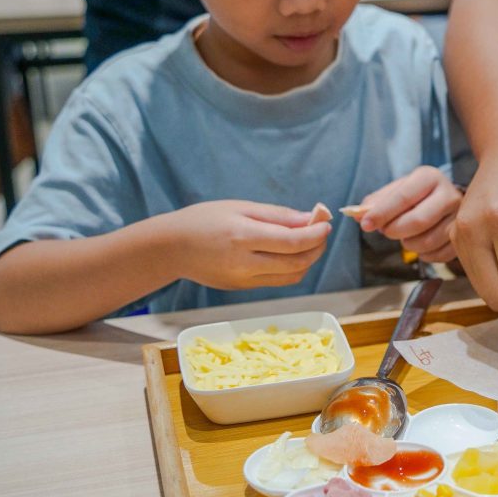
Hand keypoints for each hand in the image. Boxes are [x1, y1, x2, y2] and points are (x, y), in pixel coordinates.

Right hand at [164, 200, 331, 289]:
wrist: (172, 248)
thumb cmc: (204, 220)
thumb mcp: (239, 208)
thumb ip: (277, 215)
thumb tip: (309, 218)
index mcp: (244, 237)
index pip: (292, 242)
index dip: (315, 235)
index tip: (326, 224)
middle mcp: (245, 263)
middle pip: (297, 262)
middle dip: (317, 248)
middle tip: (322, 233)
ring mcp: (244, 280)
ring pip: (291, 276)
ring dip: (308, 261)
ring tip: (310, 243)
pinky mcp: (243, 288)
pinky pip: (278, 282)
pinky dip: (292, 269)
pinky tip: (292, 255)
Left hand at [357, 166, 461, 262]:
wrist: (446, 199)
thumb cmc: (416, 196)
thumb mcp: (396, 191)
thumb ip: (376, 202)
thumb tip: (358, 215)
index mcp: (429, 177)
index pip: (403, 197)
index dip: (381, 213)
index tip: (365, 224)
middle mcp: (449, 194)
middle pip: (418, 221)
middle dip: (395, 230)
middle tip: (387, 231)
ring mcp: (459, 217)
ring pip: (428, 241)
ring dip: (408, 245)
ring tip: (405, 237)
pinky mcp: (463, 237)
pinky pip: (439, 255)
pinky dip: (423, 255)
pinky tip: (419, 246)